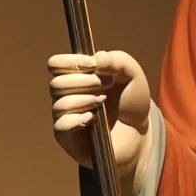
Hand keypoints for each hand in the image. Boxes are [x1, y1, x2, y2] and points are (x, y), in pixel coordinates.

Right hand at [49, 49, 151, 195]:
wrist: (140, 131)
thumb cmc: (131, 101)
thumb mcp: (131, 74)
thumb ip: (116, 60)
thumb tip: (97, 57)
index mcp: (75, 77)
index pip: (55, 65)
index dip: (70, 62)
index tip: (93, 65)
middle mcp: (65, 96)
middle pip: (57, 84)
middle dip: (85, 82)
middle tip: (108, 85)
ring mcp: (65, 117)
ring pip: (60, 105)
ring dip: (84, 100)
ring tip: (103, 101)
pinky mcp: (69, 139)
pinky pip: (61, 126)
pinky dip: (76, 120)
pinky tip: (92, 119)